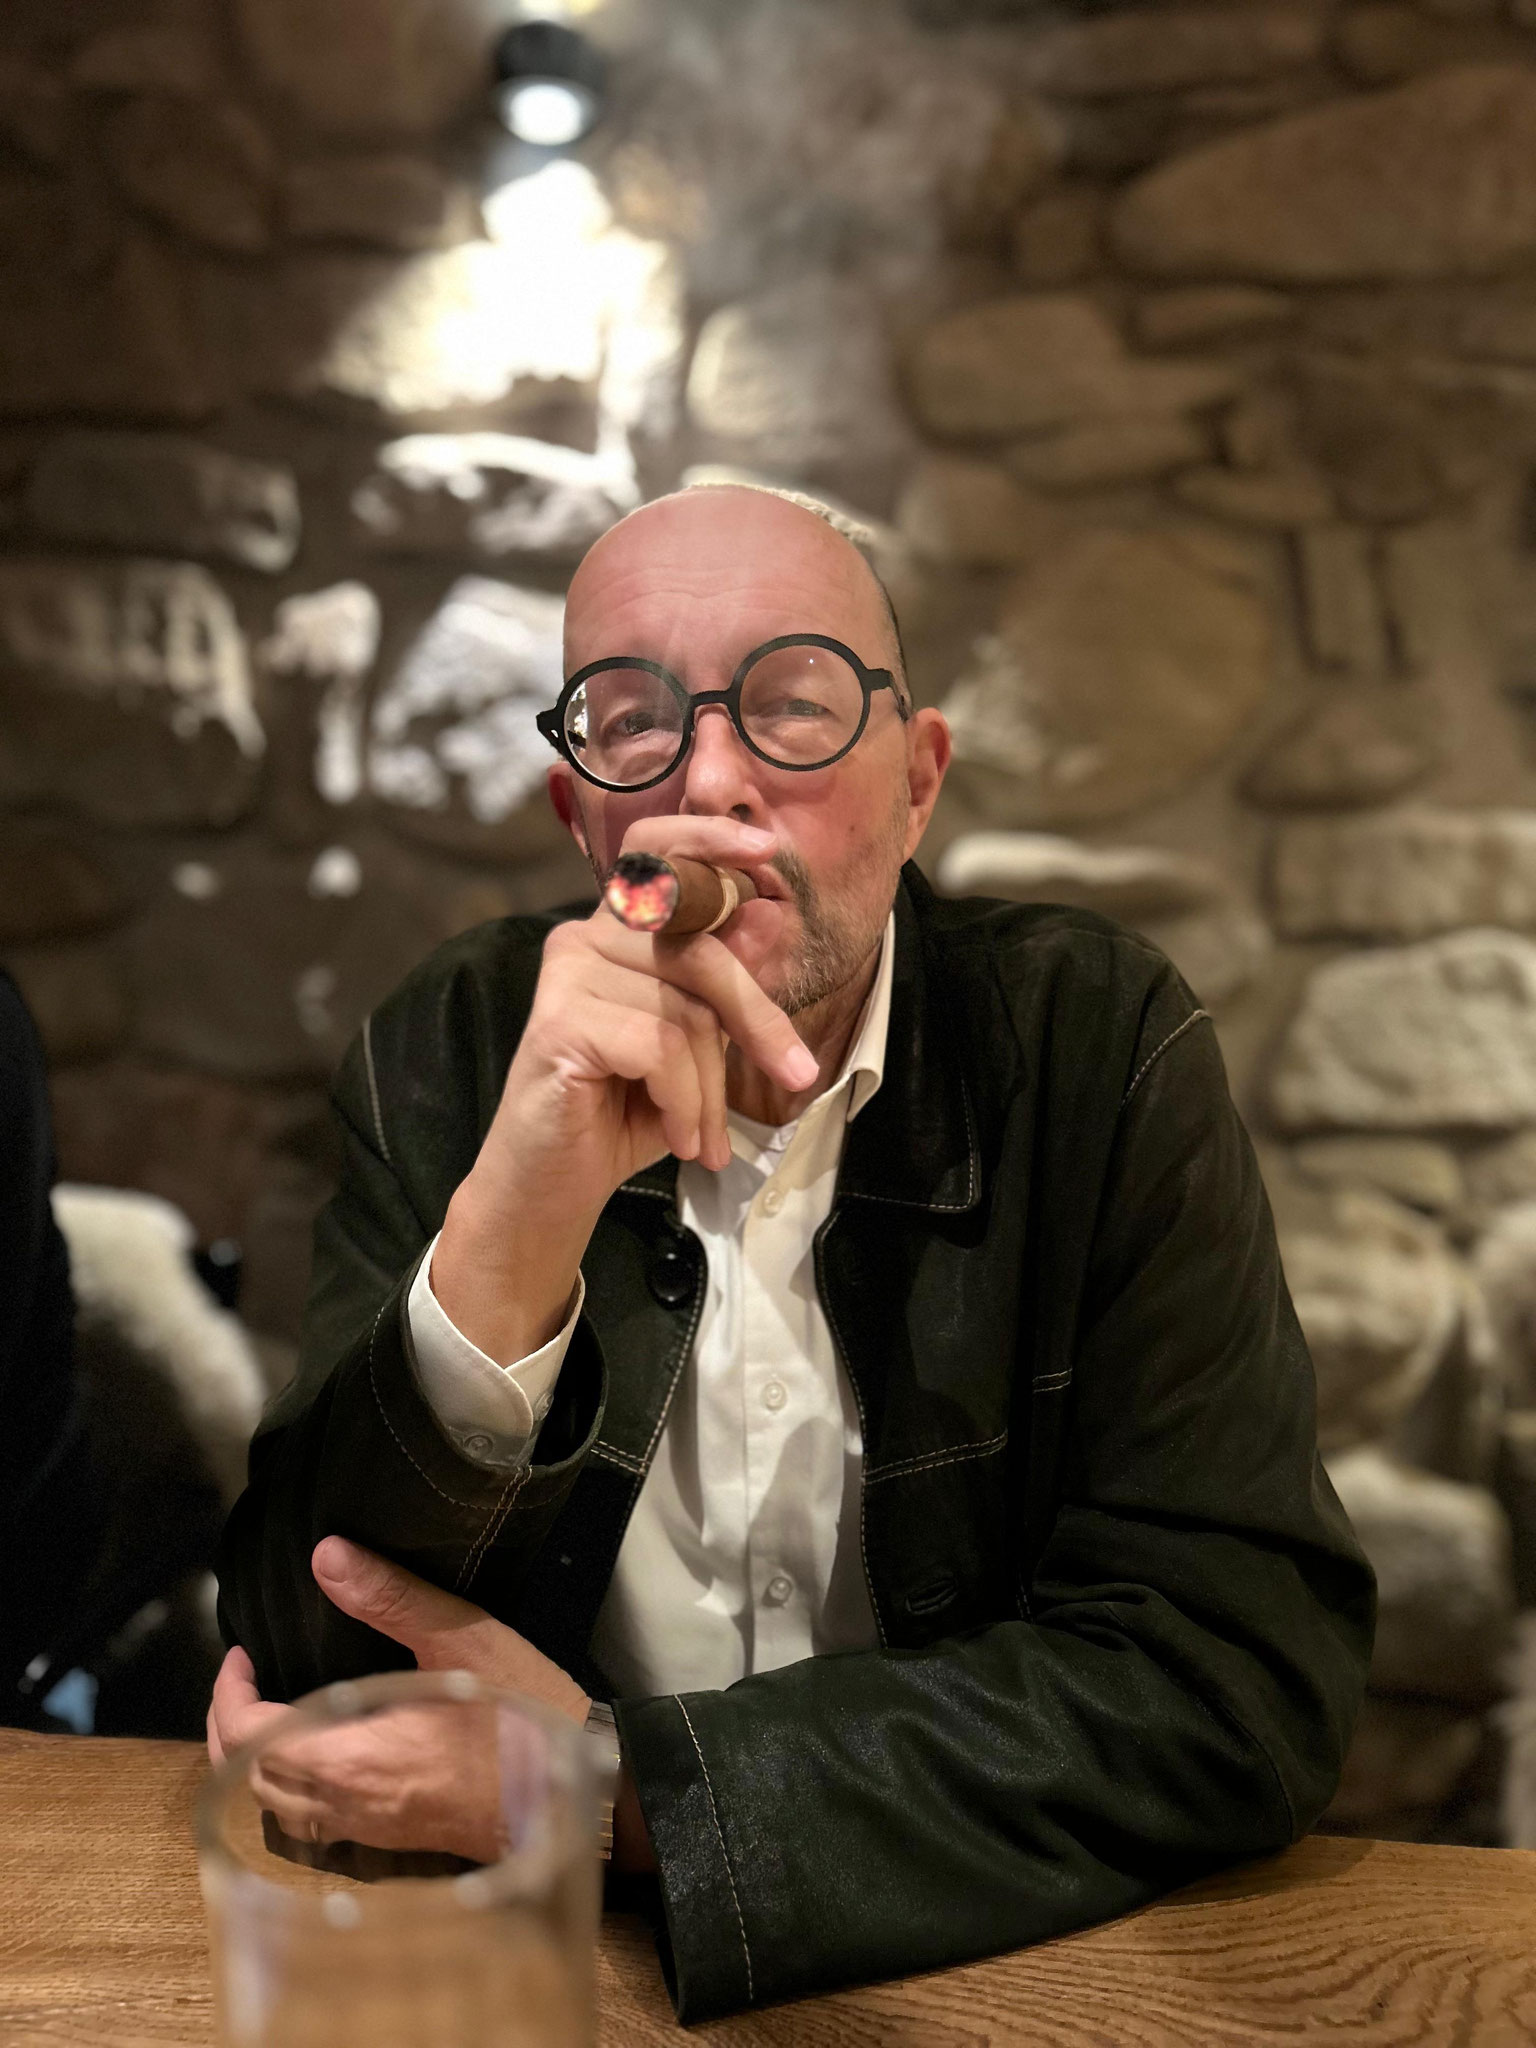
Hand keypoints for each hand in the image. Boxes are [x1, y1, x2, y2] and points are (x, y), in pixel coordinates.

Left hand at [207, 1541, 655, 1869]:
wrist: (576, 1796)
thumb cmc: (522, 1714)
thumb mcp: (462, 1638)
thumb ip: (390, 1597)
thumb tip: (326, 1555)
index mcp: (352, 1756)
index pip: (248, 1735)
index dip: (229, 1693)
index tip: (243, 1651)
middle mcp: (347, 1803)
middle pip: (246, 1779)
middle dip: (231, 1726)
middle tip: (247, 1676)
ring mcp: (367, 1830)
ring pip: (275, 1808)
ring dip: (256, 1762)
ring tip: (272, 1710)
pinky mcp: (390, 1842)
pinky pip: (310, 1823)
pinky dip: (290, 1790)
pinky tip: (320, 1754)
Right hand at [433, 814, 818, 1362]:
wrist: (550, 1188)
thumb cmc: (621, 1114)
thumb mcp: (686, 1047)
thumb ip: (714, 992)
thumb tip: (764, 928)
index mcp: (615, 933)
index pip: (656, 853)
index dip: (707, 839)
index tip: (765, 848)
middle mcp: (584, 938)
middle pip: (699, 949)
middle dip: (758, 1021)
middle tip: (798, 1076)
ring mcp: (567, 975)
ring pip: (686, 1010)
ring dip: (710, 1088)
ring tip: (702, 1138)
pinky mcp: (558, 1021)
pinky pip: (659, 1046)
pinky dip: (684, 1100)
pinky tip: (676, 1138)